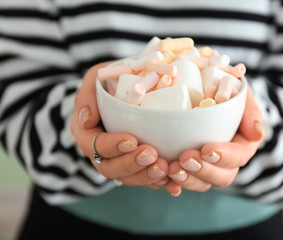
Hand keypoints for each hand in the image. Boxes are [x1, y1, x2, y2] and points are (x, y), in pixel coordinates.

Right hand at [71, 62, 168, 188]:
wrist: (127, 89)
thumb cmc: (111, 82)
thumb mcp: (95, 78)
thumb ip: (88, 94)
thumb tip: (87, 120)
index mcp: (87, 133)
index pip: (93, 145)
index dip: (111, 146)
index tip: (131, 140)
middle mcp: (101, 151)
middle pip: (109, 168)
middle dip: (131, 164)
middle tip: (152, 154)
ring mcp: (119, 160)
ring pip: (128, 178)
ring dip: (146, 176)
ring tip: (165, 168)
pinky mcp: (137, 165)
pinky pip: (145, 179)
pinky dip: (158, 183)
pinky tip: (172, 184)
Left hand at [166, 86, 263, 195]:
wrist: (205, 88)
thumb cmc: (225, 91)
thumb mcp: (241, 94)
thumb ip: (251, 111)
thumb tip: (257, 134)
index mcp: (242, 145)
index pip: (238, 157)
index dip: (224, 156)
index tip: (207, 149)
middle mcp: (226, 161)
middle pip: (221, 177)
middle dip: (203, 171)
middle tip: (185, 159)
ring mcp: (207, 166)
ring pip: (202, 183)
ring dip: (187, 180)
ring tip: (172, 169)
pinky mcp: (189, 167)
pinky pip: (183, 182)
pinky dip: (175, 185)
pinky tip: (166, 183)